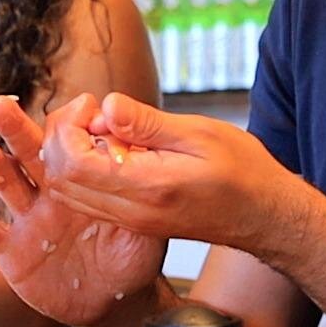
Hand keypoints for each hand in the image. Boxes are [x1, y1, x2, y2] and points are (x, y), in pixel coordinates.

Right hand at [0, 95, 166, 325]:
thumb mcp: (145, 225)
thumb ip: (142, 196)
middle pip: (27, 151)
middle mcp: (48, 191)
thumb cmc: (132, 256)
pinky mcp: (10, 249)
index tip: (78, 106)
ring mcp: (27, 218)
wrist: (114, 301)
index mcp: (80, 179)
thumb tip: (145, 159)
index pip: (67, 141)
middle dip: (12, 127)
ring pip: (5, 184)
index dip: (68, 123)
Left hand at [37, 92, 301, 250]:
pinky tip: (112, 146)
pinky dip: (84, 170)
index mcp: (147, 188)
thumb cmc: (243, 171)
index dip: (68, 128)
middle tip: (90, 111)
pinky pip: (87, 199)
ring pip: (68, 193)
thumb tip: (106, 105)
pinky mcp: (134, 222)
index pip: (72, 164)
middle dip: (61, 138)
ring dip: (69, 155)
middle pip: (60, 180)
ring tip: (101, 126)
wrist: (265, 216)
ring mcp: (131, 221)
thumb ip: (147, 123)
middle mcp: (131, 212)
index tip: (92, 105)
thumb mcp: (200, 133)